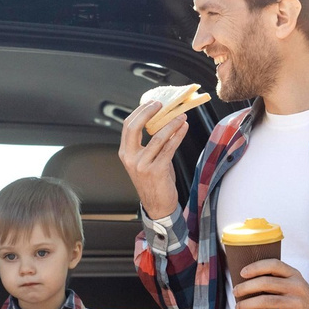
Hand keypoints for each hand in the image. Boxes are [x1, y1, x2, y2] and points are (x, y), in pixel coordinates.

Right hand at [118, 100, 187, 219]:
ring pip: (157, 137)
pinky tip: (183, 128)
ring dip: (171, 124)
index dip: (140, 112)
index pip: (128, 126)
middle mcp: (130, 158)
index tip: (153, 103)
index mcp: (125, 153)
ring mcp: (142, 165)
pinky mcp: (157, 170)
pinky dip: (178, 135)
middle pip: (135, 127)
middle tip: (162, 105)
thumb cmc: (154, 181)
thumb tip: (161, 122)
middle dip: (149, 112)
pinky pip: (169, 148)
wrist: (157, 205)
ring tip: (181, 116)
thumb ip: (149, 144)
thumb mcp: (145, 160)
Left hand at [234, 259, 308, 308]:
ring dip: (247, 304)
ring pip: (266, 302)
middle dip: (246, 287)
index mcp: (294, 275)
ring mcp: (297, 304)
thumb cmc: (297, 299)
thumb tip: (243, 280)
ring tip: (238, 307)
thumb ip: (275, 280)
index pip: (274, 265)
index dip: (256, 267)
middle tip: (235, 292)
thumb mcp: (292, 285)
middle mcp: (297, 287)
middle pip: (266, 283)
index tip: (242, 273)